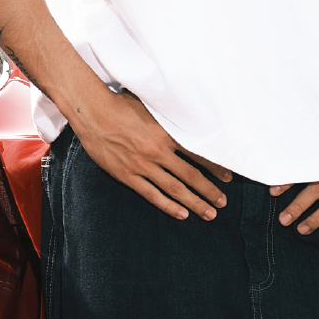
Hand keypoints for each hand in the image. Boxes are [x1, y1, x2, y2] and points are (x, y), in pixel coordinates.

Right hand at [69, 86, 230, 221]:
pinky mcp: (127, 175)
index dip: (215, 168)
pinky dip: (168, 205)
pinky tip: (181, 214)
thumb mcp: (151, 107)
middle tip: (222, 202)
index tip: (228, 178)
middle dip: (209, 191)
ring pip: (175, 189)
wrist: (91, 111)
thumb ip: (169, 119)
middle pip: (191, 176)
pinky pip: (152, 194)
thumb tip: (187, 121)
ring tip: (208, 213)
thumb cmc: (119, 104)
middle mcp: (157, 152)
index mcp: (165, 134)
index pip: (198, 154)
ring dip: (194, 203)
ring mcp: (142, 165)